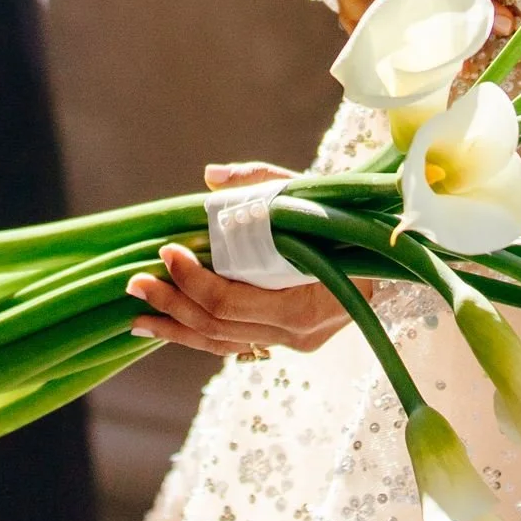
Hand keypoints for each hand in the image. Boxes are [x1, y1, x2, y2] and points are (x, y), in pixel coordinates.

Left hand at [125, 162, 375, 355]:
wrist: (385, 250)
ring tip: (138, 314)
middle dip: (173, 303)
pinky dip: (196, 335)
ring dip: (176, 327)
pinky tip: (166, 327)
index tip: (168, 251)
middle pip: (220, 326)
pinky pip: (234, 344)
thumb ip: (260, 182)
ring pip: (223, 343)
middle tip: (135, 282)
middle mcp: (300, 331)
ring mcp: (294, 342)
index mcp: (307, 300)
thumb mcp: (308, 192)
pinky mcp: (286, 341)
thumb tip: (210, 176)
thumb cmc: (344, 219)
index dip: (193, 280)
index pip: (232, 301)